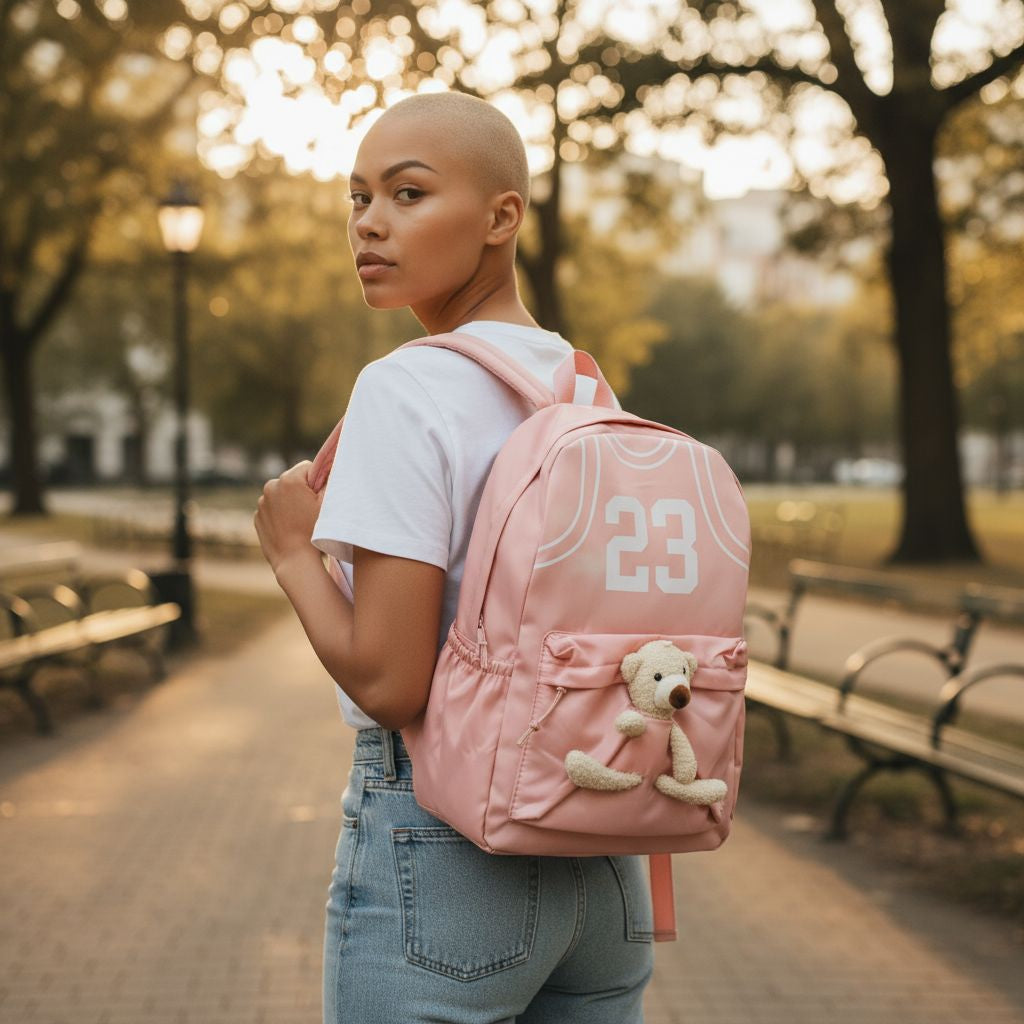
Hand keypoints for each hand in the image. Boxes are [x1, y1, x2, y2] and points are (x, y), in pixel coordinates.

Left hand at [254, 460, 324, 575]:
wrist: (295, 561)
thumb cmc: (315, 531)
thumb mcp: (328, 503)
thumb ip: (329, 480)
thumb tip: (328, 469)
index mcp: (289, 479)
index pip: (309, 467)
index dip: (318, 481)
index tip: (320, 498)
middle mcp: (271, 486)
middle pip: (293, 480)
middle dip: (302, 490)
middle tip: (311, 511)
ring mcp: (262, 502)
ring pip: (282, 494)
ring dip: (290, 501)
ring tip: (300, 521)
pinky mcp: (257, 516)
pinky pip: (272, 508)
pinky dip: (280, 514)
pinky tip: (289, 528)